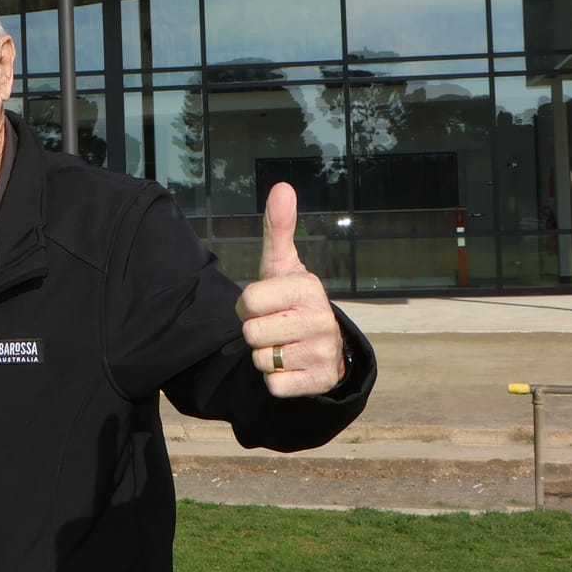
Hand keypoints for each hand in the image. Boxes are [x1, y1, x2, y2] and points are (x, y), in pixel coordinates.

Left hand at [235, 184, 345, 396]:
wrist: (323, 348)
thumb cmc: (291, 301)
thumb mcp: (282, 266)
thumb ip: (278, 229)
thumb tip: (282, 186)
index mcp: (308, 288)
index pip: (248, 301)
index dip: (248, 306)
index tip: (266, 304)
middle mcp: (320, 319)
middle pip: (251, 333)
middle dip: (255, 333)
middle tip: (275, 326)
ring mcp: (321, 352)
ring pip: (260, 360)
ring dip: (264, 356)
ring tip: (283, 345)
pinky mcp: (317, 382)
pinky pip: (274, 385)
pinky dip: (276, 380)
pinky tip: (292, 367)